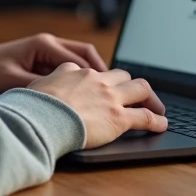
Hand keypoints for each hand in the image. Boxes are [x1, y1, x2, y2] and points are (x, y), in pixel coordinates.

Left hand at [0, 33, 109, 98]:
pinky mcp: (40, 63)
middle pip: (87, 57)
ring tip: (103, 98)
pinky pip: (67, 71)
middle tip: (115, 94)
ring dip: (91, 79)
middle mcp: (48, 45)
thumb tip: (64, 100)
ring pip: (79, 63)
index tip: (111, 92)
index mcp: (44, 44)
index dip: (99, 75)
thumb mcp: (13, 82)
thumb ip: (40, 89)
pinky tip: (81, 99)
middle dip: (103, 74)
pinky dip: (77, 83)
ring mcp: (45, 53)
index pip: (83, 57)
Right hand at [28, 64, 167, 148]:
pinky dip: (157, 120)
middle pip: (121, 75)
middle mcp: (96, 80)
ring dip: (149, 97)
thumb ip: (47, 82)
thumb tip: (44, 85)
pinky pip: (145, 116)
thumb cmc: (33, 107)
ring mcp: (109, 98)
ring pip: (140, 88)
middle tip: (135, 95)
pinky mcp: (119, 118)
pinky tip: (162, 124)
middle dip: (129, 84)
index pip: (93, 72)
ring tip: (156, 106)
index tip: (102, 87)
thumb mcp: (36, 85)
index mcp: (75, 72)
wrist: (41, 118)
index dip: (100, 80)